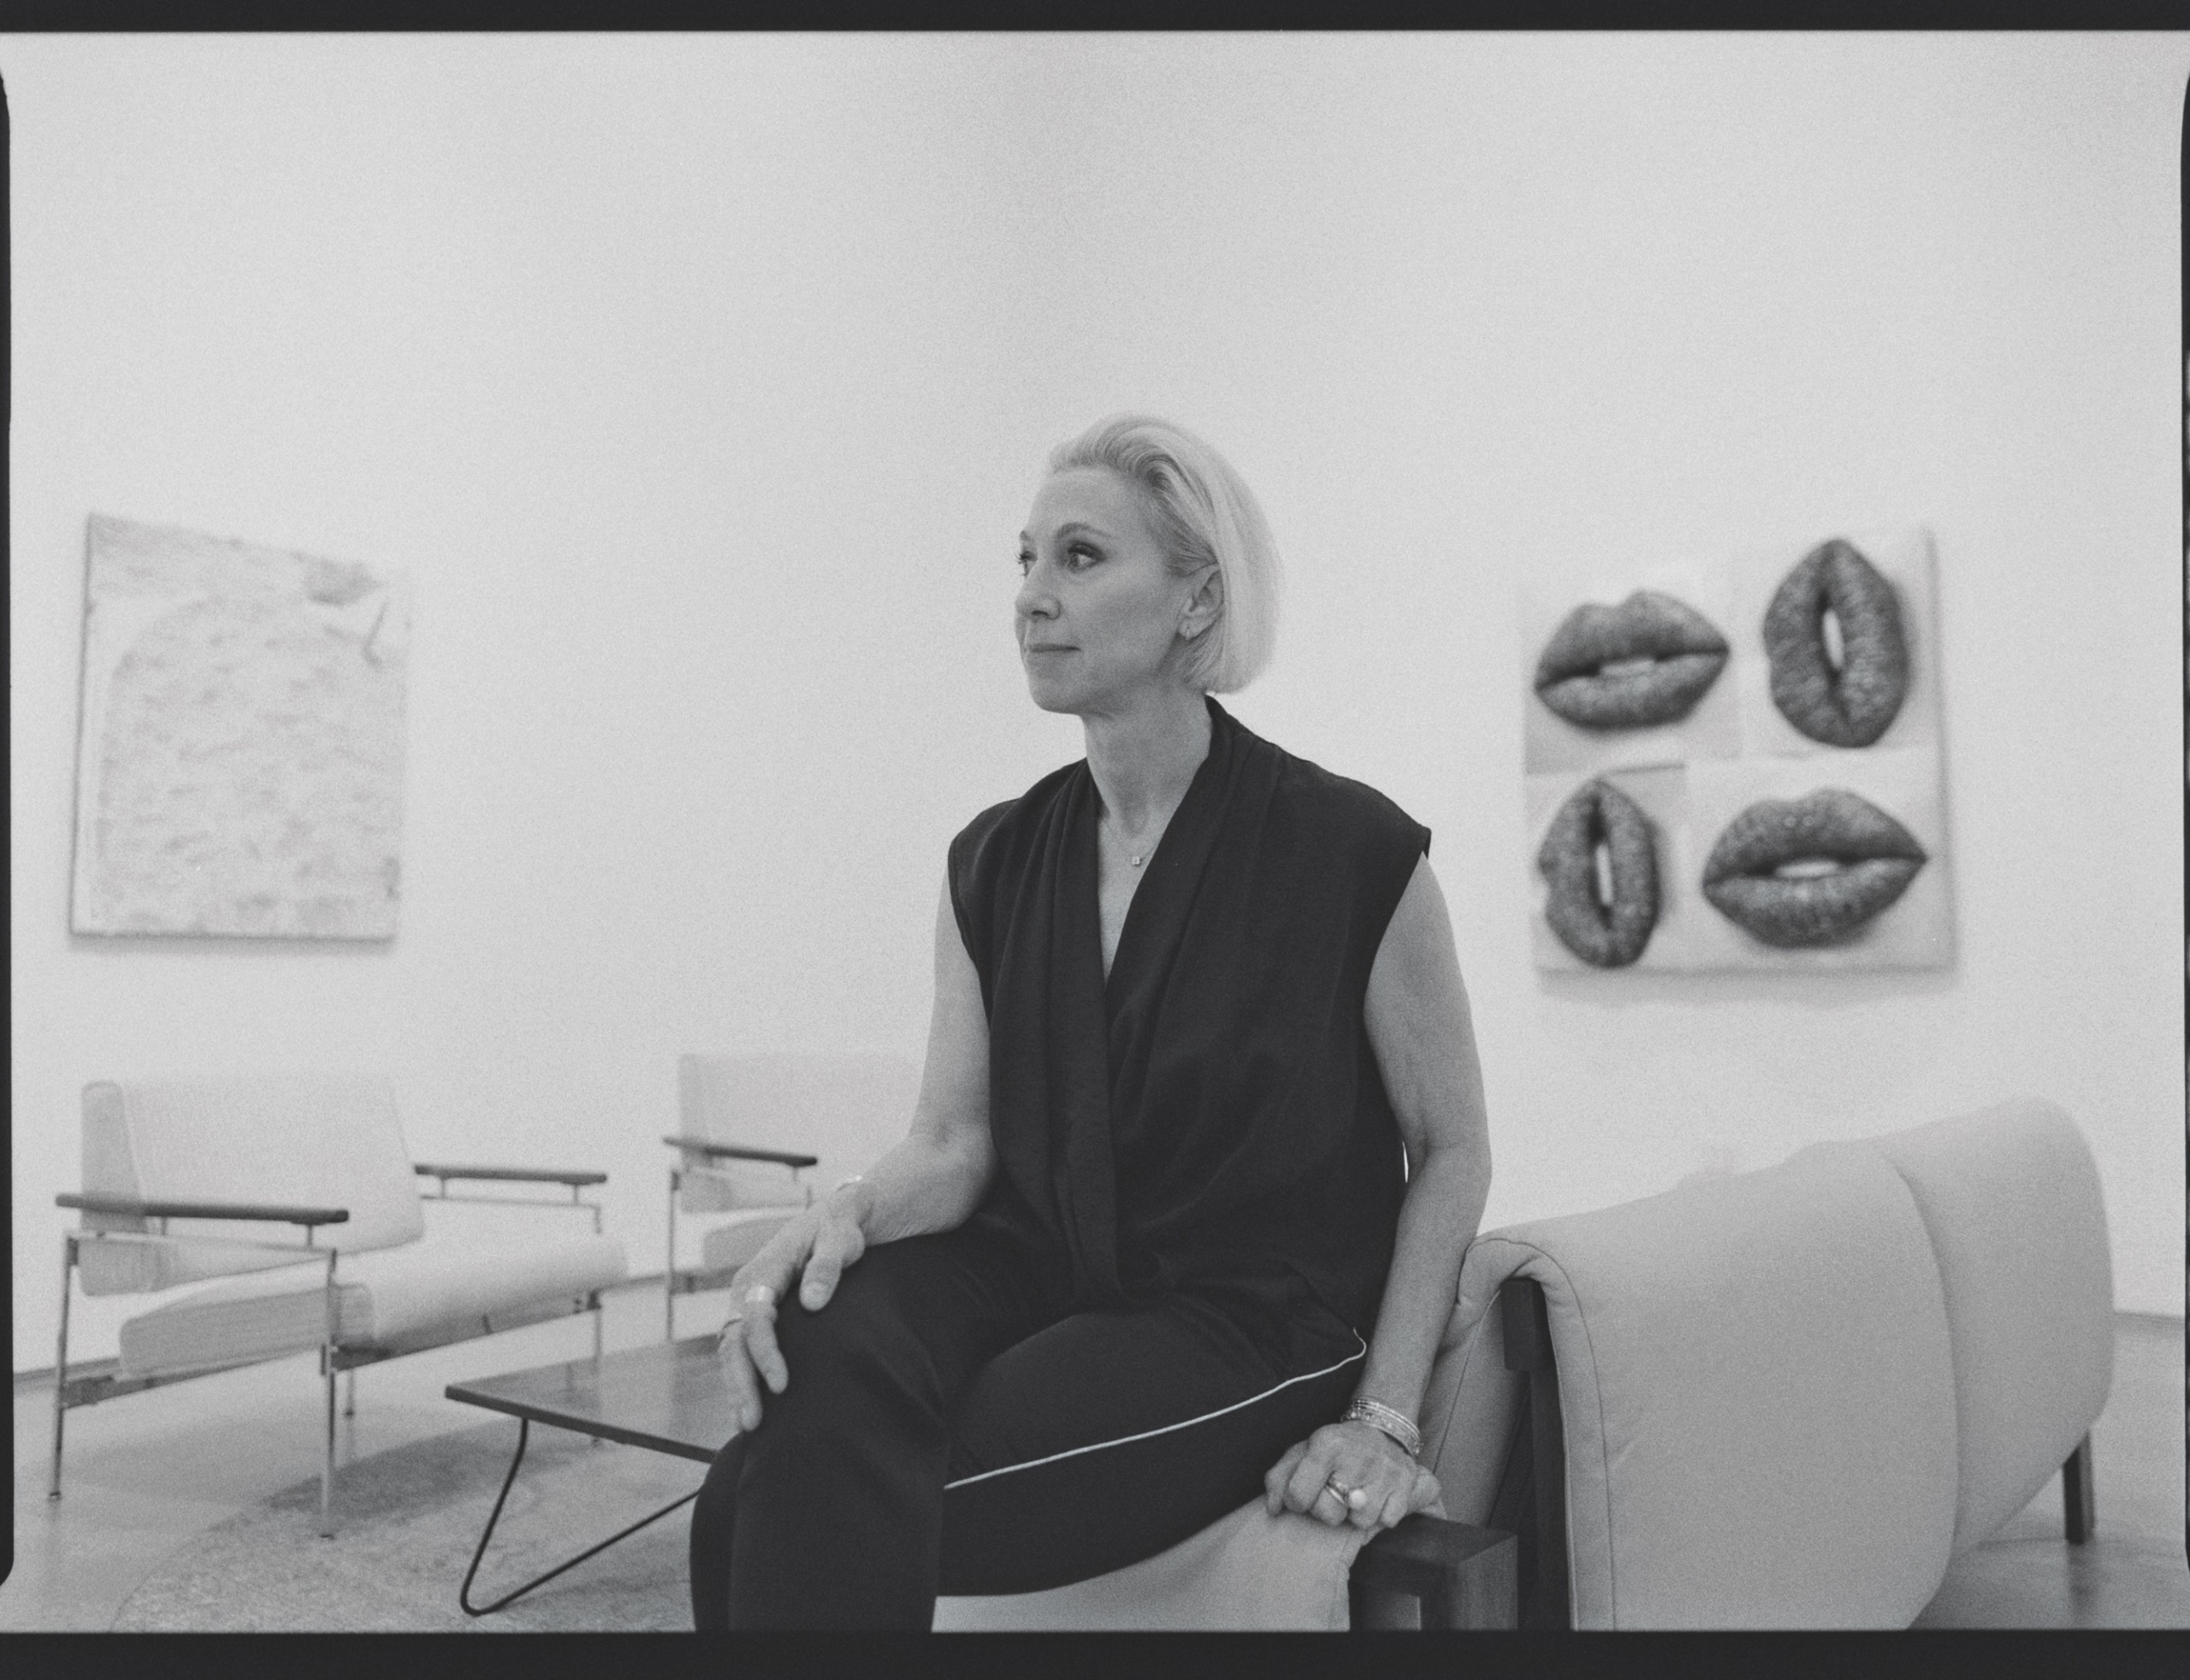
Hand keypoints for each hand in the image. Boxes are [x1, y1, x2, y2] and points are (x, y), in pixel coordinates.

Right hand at [714, 1190, 867, 1433]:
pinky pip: (740, 1349)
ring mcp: (748, 1301)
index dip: (765, 1353)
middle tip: (753, 1422)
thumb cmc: (840, 1230)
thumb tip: (813, 1303)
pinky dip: (741, 1377)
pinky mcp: (755, 1313)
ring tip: (747, 1425)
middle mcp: (748, 1287)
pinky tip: (746, 1407)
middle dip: (741, 1381)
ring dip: (736, 1385)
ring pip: (731, 1348)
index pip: (755, 1318)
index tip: (782, 1385)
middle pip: (734, 1339)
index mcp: (766, 1268)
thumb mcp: (840, 1240)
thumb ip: (827, 1267)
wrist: (835, 1219)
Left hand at [1263, 1418, 1439, 1535]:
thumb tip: (1274, 1509)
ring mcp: (1384, 1471)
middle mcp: (1356, 1457)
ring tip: (1356, 1494)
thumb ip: (1279, 1479)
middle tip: (1334, 1493)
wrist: (1380, 1429)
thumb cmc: (1333, 1449)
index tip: (1305, 1495)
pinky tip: (1377, 1496)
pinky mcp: (1405, 1482)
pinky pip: (1387, 1520)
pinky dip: (1381, 1514)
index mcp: (1326, 1446)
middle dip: (1327, 1510)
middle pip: (1329, 1513)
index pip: (1298, 1496)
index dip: (1297, 1501)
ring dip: (1356, 1513)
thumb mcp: (1302, 1452)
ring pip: (1360, 1521)